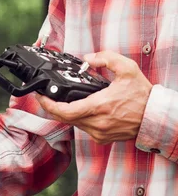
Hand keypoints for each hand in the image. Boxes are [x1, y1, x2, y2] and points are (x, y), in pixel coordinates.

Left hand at [35, 51, 152, 144]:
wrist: (155, 116)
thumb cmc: (142, 95)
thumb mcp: (127, 69)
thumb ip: (106, 58)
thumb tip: (87, 58)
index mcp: (98, 107)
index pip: (64, 110)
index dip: (48, 104)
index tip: (39, 96)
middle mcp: (96, 123)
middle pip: (64, 117)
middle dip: (53, 106)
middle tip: (45, 96)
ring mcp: (98, 133)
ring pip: (72, 123)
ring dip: (66, 113)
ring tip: (62, 100)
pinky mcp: (101, 138)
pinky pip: (82, 128)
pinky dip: (78, 119)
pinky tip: (79, 109)